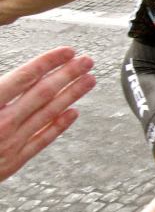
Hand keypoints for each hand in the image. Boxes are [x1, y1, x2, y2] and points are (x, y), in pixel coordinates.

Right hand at [0, 47, 95, 180]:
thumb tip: (13, 77)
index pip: (24, 77)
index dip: (48, 62)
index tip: (67, 51)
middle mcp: (3, 124)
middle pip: (43, 93)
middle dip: (68, 74)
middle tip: (87, 61)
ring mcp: (12, 143)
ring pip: (49, 114)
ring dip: (72, 95)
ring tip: (89, 80)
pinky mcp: (15, 160)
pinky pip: (43, 139)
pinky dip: (59, 124)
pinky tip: (74, 112)